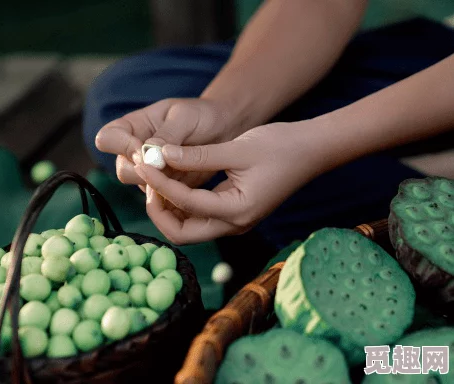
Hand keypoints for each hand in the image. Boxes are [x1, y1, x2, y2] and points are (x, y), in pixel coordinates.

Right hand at [95, 98, 236, 190]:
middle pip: (122, 170)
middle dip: (143, 172)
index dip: (122, 147)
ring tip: (186, 171)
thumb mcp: (185, 118)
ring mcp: (149, 171)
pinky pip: (161, 197)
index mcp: (132, 127)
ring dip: (161, 184)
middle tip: (167, 167)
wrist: (224, 130)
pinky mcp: (165, 186)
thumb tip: (147, 155)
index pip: (107, 139)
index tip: (144, 149)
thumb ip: (166, 135)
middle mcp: (134, 151)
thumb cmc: (202, 116)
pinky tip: (191, 185)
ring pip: (142, 186)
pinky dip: (173, 194)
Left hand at [134, 121, 327, 243]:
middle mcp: (234, 224)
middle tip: (148, 179)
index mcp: (237, 212)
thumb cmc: (281, 146)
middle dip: (158, 209)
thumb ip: (197, 155)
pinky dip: (179, 203)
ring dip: (167, 207)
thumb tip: (160, 154)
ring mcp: (233, 222)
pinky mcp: (231, 213)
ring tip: (155, 177)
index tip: (143, 163)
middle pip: (181, 233)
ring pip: (187, 228)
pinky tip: (171, 180)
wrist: (311, 150)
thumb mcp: (237, 148)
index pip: (186, 204)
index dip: (159, 184)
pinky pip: (197, 217)